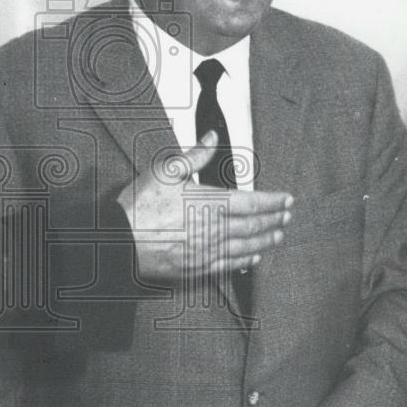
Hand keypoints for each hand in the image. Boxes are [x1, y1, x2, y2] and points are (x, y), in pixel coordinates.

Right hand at [117, 131, 292, 282]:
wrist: (119, 240)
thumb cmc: (139, 206)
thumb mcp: (165, 170)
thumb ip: (195, 155)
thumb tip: (212, 138)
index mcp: (209, 202)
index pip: (252, 202)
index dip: (273, 201)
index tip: (286, 199)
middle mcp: (213, 228)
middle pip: (254, 226)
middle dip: (274, 220)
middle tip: (287, 216)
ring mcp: (206, 251)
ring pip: (246, 246)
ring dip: (266, 240)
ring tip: (278, 236)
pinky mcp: (196, 267)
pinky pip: (229, 264)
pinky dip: (245, 259)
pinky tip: (253, 256)